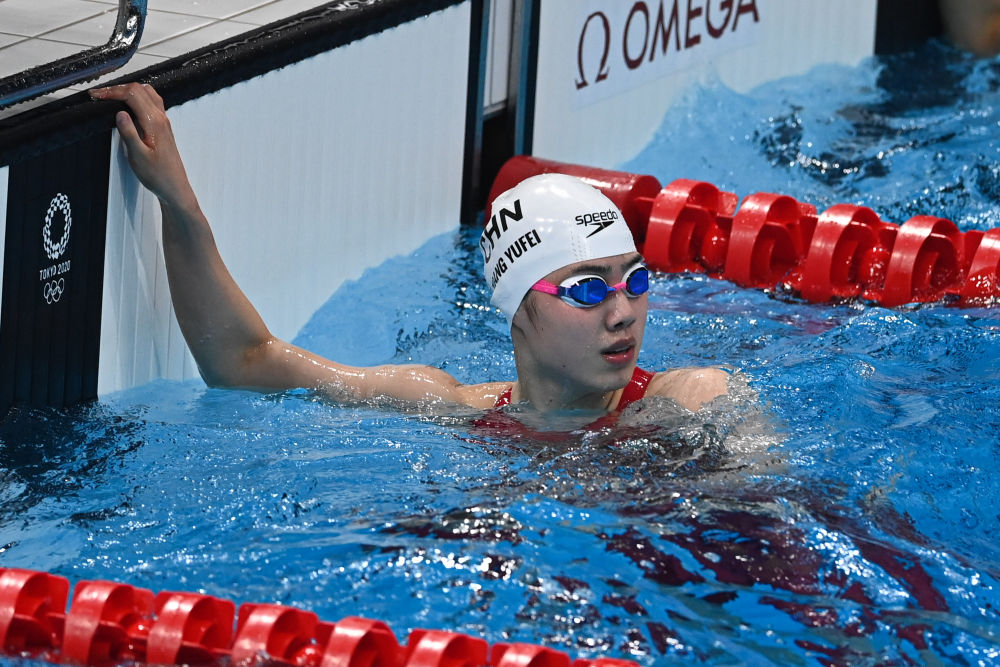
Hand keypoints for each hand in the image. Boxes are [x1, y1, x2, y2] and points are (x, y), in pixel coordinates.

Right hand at [90, 83, 196, 209]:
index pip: (132, 94)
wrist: (174, 187)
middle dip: (117, 88)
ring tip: (110, 97)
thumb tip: (119, 114)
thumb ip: (129, 133)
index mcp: (155, 123)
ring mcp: (163, 121)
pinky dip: (136, 98)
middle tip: (99, 94)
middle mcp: (161, 118)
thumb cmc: (158, 175)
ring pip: (147, 93)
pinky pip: (151, 103)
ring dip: (128, 90)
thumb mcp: (138, 156)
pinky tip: (126, 106)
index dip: (112, 91)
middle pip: (139, 89)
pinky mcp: (162, 126)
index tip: (96, 95)